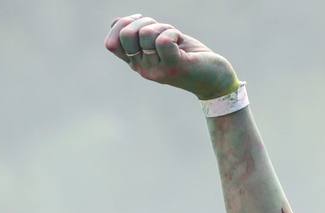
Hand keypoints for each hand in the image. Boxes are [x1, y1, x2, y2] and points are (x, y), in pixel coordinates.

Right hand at [105, 15, 238, 99]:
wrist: (214, 78)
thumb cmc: (187, 56)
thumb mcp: (158, 43)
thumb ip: (140, 35)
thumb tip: (118, 22)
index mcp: (136, 63)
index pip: (110, 43)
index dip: (122, 26)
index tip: (141, 23)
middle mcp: (143, 69)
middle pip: (126, 35)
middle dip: (143, 22)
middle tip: (160, 29)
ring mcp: (157, 70)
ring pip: (147, 34)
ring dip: (163, 27)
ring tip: (174, 38)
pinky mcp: (174, 67)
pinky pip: (163, 40)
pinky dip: (173, 33)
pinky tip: (181, 43)